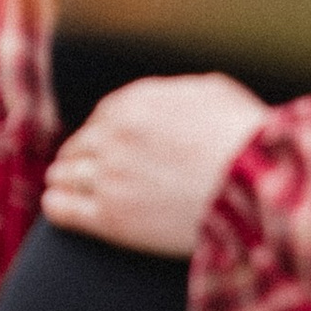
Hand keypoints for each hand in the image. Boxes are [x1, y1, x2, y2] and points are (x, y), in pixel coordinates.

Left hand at [41, 73, 271, 256]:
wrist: (256, 190)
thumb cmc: (248, 141)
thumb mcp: (213, 92)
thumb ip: (176, 92)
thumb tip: (165, 97)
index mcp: (137, 102)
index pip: (103, 115)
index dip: (102, 132)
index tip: (102, 143)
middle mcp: (115, 134)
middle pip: (80, 144)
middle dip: (80, 155)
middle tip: (77, 167)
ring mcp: (110, 176)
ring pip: (66, 174)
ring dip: (65, 178)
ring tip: (62, 186)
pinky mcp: (112, 218)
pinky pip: (64, 210)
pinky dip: (57, 205)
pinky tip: (55, 205)